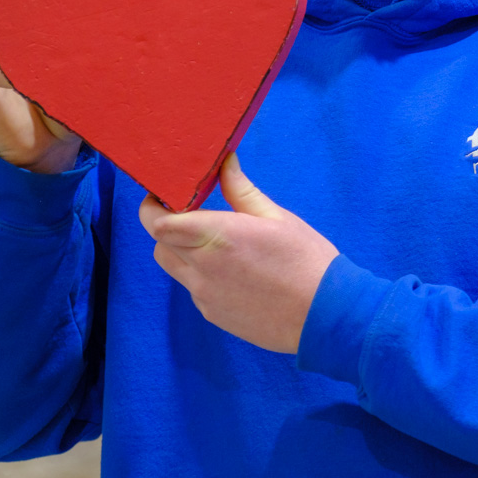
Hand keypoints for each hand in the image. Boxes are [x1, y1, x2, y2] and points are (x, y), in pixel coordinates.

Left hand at [139, 155, 340, 352]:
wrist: (324, 315)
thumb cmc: (307, 261)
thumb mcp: (278, 217)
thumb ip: (241, 190)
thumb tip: (224, 162)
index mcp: (218, 236)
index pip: (158, 223)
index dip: (153, 207)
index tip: (164, 196)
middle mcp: (203, 267)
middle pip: (159, 243)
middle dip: (167, 226)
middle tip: (191, 214)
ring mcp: (205, 295)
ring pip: (172, 267)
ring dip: (180, 250)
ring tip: (213, 242)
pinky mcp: (212, 314)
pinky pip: (193, 288)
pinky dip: (201, 274)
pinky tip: (234, 270)